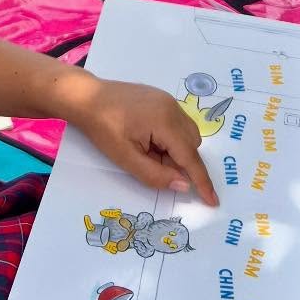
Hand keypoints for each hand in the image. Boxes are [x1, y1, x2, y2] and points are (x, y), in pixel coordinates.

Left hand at [68, 78, 216, 204]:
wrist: (87, 97)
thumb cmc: (103, 129)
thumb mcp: (126, 158)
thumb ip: (156, 175)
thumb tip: (184, 186)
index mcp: (166, 122)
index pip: (190, 157)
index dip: (202, 181)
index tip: (213, 201)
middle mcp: (173, 108)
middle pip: (191, 145)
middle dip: (179, 162)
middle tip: (150, 165)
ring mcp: (169, 100)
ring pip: (187, 134)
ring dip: (175, 150)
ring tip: (146, 151)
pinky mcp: (162, 99)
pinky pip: (177, 124)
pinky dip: (169, 138)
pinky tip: (147, 140)